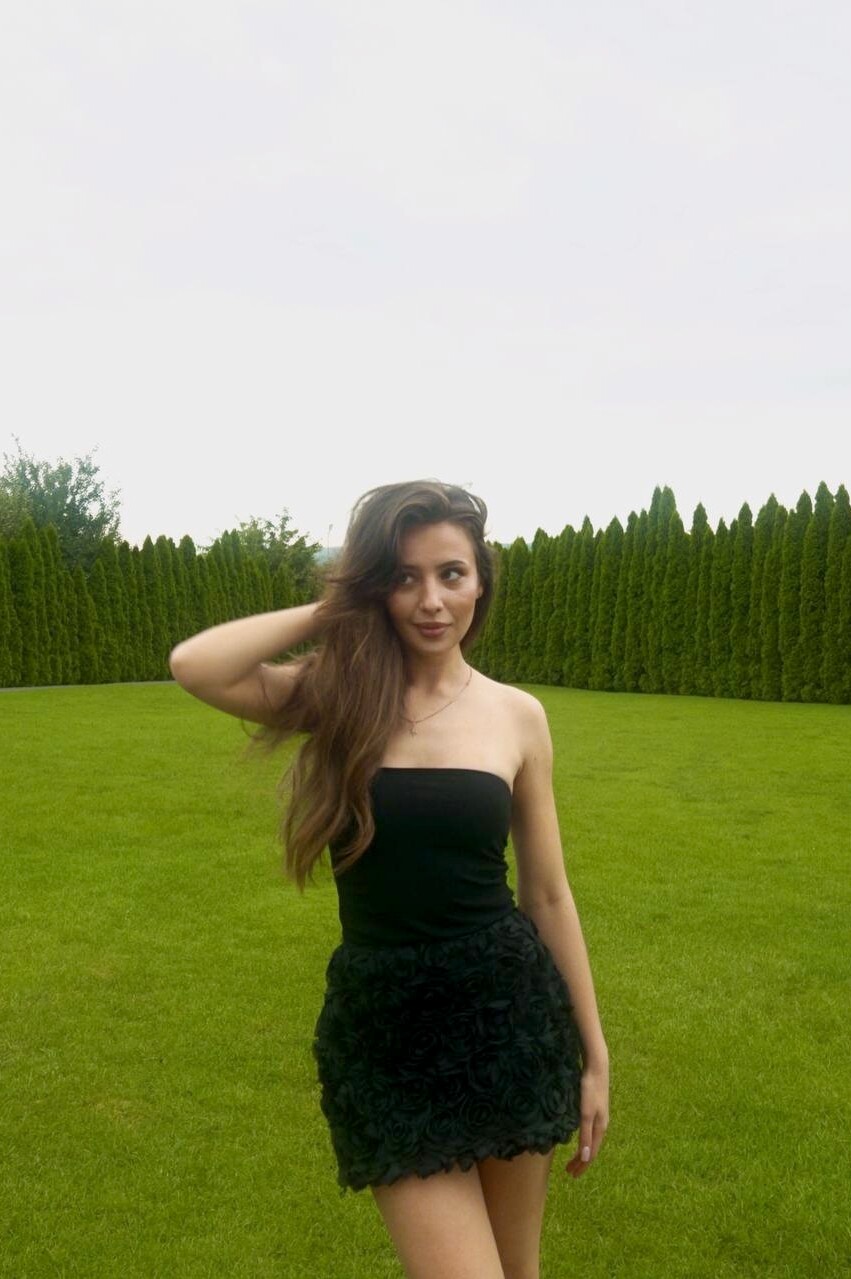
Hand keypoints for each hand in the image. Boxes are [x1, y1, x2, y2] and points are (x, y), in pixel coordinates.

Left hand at [564, 1058, 608, 1177]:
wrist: (597, 1068)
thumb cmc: (590, 1090)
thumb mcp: (585, 1113)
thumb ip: (585, 1135)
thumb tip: (585, 1158)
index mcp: (600, 1128)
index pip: (591, 1153)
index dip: (582, 1165)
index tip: (572, 1175)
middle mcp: (601, 1125)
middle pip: (591, 1148)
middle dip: (582, 1162)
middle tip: (570, 1172)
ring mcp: (599, 1117)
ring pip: (591, 1140)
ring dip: (583, 1152)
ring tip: (574, 1159)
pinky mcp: (595, 1109)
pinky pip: (590, 1131)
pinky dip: (584, 1140)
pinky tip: (579, 1137)